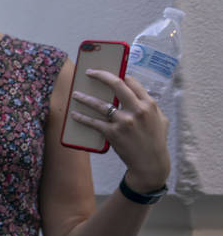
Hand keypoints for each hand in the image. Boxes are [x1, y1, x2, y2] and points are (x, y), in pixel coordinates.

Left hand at [69, 70, 169, 190]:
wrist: (150, 163)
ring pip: (100, 104)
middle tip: (89, 72)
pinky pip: (94, 123)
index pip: (132, 83)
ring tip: (75, 94)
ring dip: (85, 98)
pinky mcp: (113, 133)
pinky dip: (82, 118)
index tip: (109, 73)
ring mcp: (124, 122)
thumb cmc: (156, 140)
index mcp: (149, 104)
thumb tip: (138, 95)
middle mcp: (137, 110)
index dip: (119, 75)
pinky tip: (74, 114)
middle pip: (116, 85)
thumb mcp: (161, 120)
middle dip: (101, 76)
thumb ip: (151, 106)